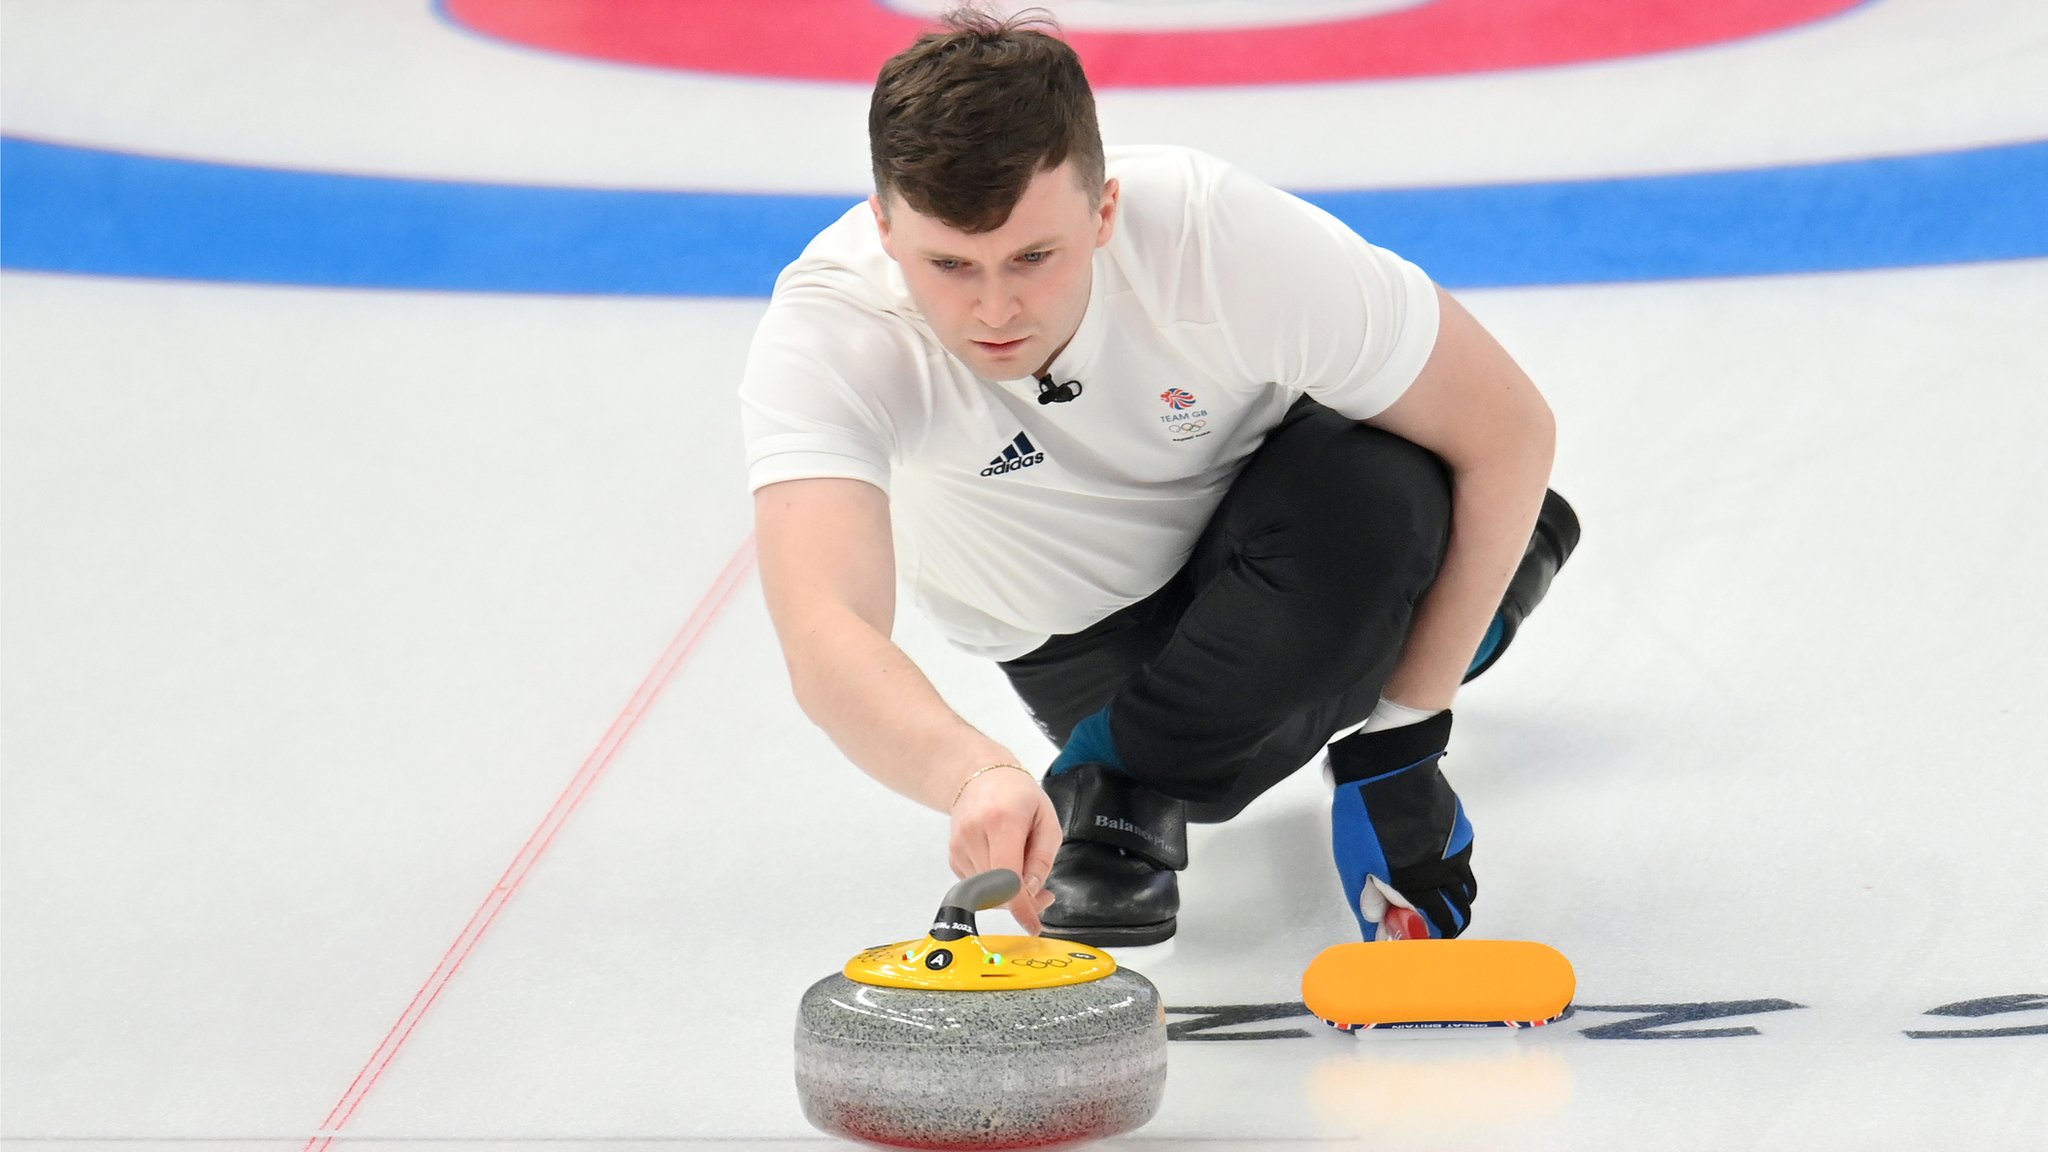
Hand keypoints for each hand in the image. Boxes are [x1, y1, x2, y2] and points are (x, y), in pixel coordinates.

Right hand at [949, 765, 1059, 933]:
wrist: (977, 776)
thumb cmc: (1016, 794)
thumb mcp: (1046, 819)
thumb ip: (1043, 858)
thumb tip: (1033, 891)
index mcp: (1002, 822)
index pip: (1007, 878)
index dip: (1021, 907)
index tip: (1032, 925)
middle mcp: (974, 836)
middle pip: (997, 891)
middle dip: (1023, 901)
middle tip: (1043, 894)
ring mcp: (959, 848)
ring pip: (987, 893)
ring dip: (1009, 894)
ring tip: (1024, 872)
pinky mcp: (954, 858)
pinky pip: (978, 887)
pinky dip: (995, 886)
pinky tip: (1004, 866)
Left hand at [1327, 710, 1475, 939]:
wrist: (1391, 763)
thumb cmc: (1364, 815)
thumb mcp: (1355, 861)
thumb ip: (1369, 898)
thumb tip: (1378, 928)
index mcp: (1418, 885)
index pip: (1435, 930)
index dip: (1423, 942)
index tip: (1407, 942)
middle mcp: (1446, 872)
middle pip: (1457, 915)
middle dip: (1440, 927)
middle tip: (1417, 925)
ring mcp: (1457, 850)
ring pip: (1464, 890)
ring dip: (1450, 903)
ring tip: (1427, 899)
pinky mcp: (1461, 830)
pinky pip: (1463, 864)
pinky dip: (1453, 876)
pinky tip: (1432, 868)